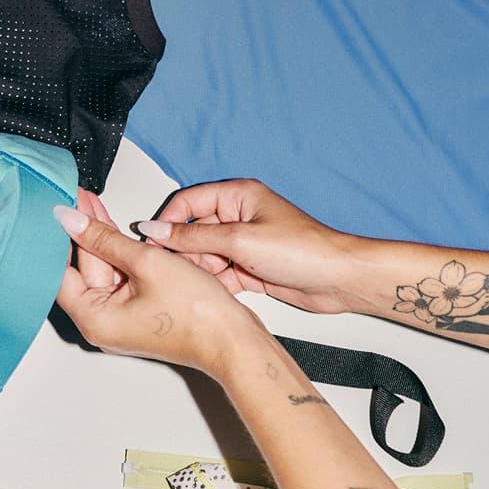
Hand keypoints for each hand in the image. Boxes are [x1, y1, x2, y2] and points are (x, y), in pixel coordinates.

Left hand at [55, 196, 266, 376]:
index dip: (59, 237)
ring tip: (91, 203)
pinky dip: (119, 253)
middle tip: (78, 198)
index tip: (60, 208)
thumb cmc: (197, 313)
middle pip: (82, 270)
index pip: (60, 272)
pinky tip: (114, 227)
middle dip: (82, 232)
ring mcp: (121, 318)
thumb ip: (105, 239)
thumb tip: (72, 221)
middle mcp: (101, 322)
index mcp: (93, 318)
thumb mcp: (147, 263)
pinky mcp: (138, 312)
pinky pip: (121, 278)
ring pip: (103, 270)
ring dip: (101, 238)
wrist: (233, 338)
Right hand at [139, 179, 358, 312]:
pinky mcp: (249, 267)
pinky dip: (215, 283)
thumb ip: (194, 236)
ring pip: (204, 255)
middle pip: (193, 230)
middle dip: (185, 252)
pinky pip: (219, 273)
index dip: (167, 222)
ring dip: (201, 270)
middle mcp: (238, 216)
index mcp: (237, 195)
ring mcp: (244, 243)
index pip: (187, 202)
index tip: (151, 244)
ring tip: (203, 282)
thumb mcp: (239, 240)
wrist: (337, 280)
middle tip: (180, 270)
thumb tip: (157, 230)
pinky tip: (214, 292)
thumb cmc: (303, 250)